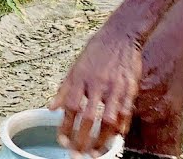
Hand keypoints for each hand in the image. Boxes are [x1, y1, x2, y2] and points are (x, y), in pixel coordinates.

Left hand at [48, 27, 141, 156]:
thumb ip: (64, 89)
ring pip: (108, 119)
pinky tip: (115, 138)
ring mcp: (115, 86)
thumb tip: (51, 109)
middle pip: (88, 118)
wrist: (121, 35)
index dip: (66, 127)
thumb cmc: (96, 51)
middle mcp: (97, 83)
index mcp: (80, 78)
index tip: (63, 142)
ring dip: (101, 140)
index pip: (71, 108)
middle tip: (77, 155)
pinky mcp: (130, 87)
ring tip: (95, 153)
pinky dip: (121, 127)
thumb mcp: (75, 67)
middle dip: (82, 140)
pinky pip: (126, 112)